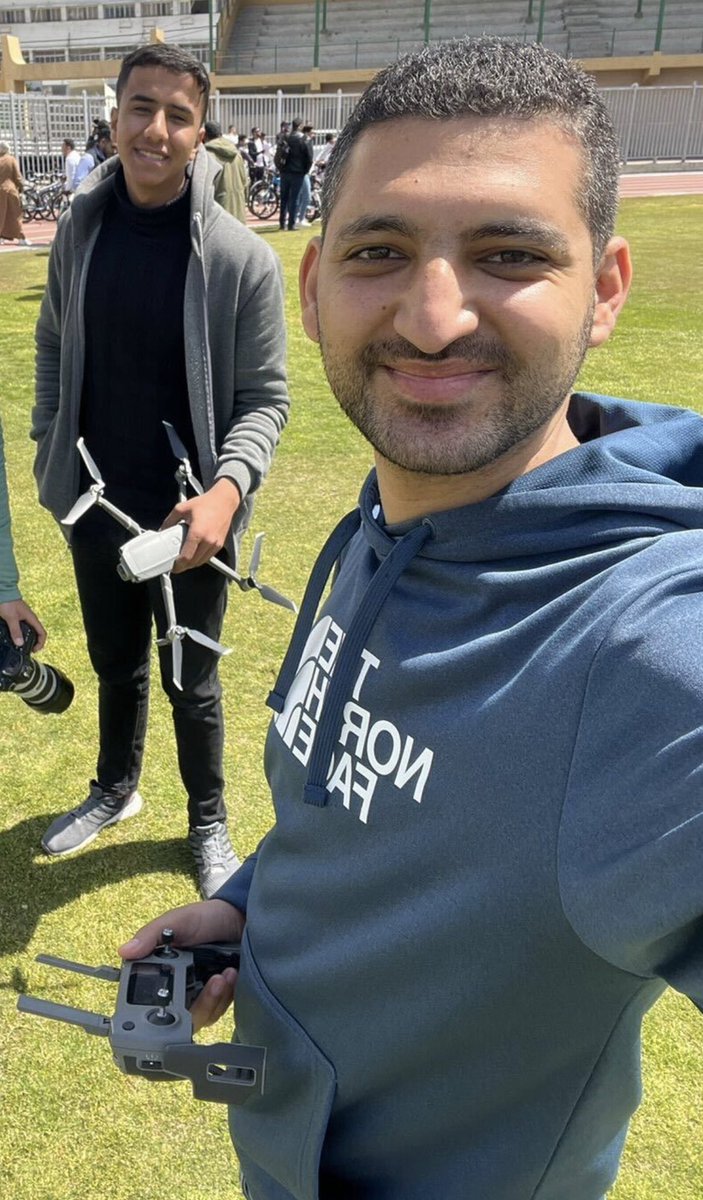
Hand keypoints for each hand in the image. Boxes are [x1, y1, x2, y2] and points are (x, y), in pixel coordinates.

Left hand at [0, 599, 46, 650]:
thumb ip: (15, 631)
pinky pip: (20, 628)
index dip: (41, 643)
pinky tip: (11, 637)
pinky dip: (18, 634)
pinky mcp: (16, 617)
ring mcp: (23, 618)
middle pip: (36, 633)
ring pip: (28, 631)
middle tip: (25, 650)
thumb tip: (20, 643)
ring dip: (25, 639)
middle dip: (33, 643)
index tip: (34, 650)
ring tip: (18, 645)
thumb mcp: (11, 618)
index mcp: (32, 618)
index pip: (42, 633)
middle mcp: (29, 619)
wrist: (2, 591)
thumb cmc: (8, 602)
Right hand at [119, 899, 244, 1031]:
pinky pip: (218, 1010)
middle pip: (178, 1017)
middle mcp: (177, 988)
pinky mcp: (218, 999)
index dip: (158, 1007)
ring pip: (200, 1017)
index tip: (174, 996)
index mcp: (161, 972)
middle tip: (213, 981)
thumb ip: (151, 935)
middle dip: (198, 1004)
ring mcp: (198, 996)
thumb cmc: (205, 917)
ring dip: (214, 999)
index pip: (150, 1001)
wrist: (240, 917)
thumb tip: (124, 952)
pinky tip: (232, 975)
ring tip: (225, 974)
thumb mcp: (177, 921)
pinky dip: (226, 996)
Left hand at [161, 479, 240, 572]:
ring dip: (192, 564)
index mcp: (198, 533)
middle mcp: (208, 541)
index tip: (173, 566)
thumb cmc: (205, 503)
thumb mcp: (182, 508)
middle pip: (193, 563)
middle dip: (183, 566)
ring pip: (201, 562)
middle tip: (175, 563)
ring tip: (183, 559)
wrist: (224, 501)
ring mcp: (216, 544)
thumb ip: (169, 520)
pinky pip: (207, 557)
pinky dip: (199, 559)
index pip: (186, 557)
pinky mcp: (220, 545)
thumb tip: (162, 530)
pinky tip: (193, 554)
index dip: (178, 565)